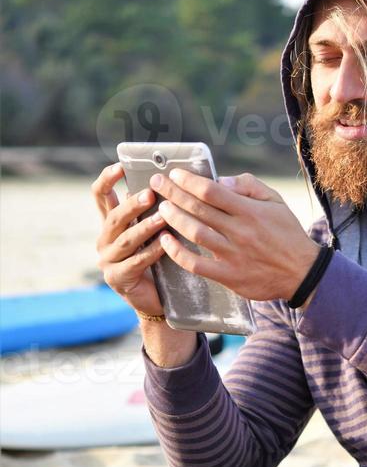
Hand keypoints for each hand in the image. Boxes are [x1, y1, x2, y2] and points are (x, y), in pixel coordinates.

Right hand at [93, 163, 165, 316]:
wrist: (156, 300)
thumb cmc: (157, 261)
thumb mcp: (151, 233)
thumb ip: (149, 212)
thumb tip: (164, 181)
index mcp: (109, 225)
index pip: (100, 196)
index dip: (107, 179)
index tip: (120, 166)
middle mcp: (104, 240)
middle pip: (114, 217)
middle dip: (132, 205)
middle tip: (150, 194)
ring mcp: (107, 260)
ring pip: (126, 240)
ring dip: (145, 227)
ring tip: (163, 218)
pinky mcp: (117, 278)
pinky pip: (136, 262)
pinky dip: (152, 252)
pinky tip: (166, 244)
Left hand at [150, 170, 320, 301]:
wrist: (303, 273)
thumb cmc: (288, 234)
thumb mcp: (276, 202)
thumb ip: (249, 186)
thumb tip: (220, 180)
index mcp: (250, 211)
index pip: (211, 190)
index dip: (189, 181)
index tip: (175, 174)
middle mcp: (240, 231)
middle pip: (198, 208)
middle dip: (173, 193)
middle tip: (156, 183)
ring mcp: (233, 255)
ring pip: (195, 233)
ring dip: (173, 218)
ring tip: (160, 208)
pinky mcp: (229, 277)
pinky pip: (196, 264)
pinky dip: (178, 253)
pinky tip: (166, 241)